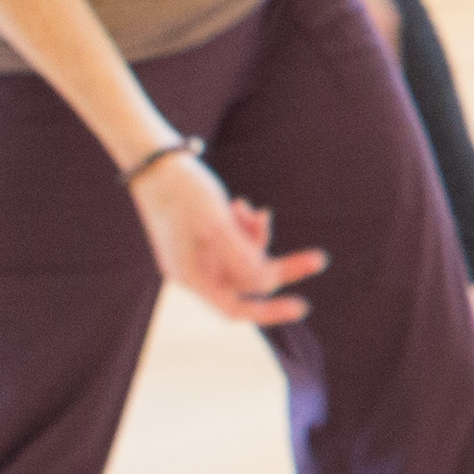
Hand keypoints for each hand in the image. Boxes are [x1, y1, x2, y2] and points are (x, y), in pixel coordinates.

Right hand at [130, 151, 323, 327]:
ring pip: (245, 259)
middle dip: (277, 265)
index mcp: (191, 276)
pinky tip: (242, 205)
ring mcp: (199, 254)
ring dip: (257, 238)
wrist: (154, 161)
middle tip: (319, 258)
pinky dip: (245, 227)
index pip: (234, 309)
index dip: (269, 312)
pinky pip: (235, 242)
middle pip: (247, 282)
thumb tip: (265, 286)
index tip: (303, 307)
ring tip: (252, 211)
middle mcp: (195, 271)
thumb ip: (240, 256)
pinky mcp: (204, 237)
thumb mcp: (215, 223)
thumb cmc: (181, 191)